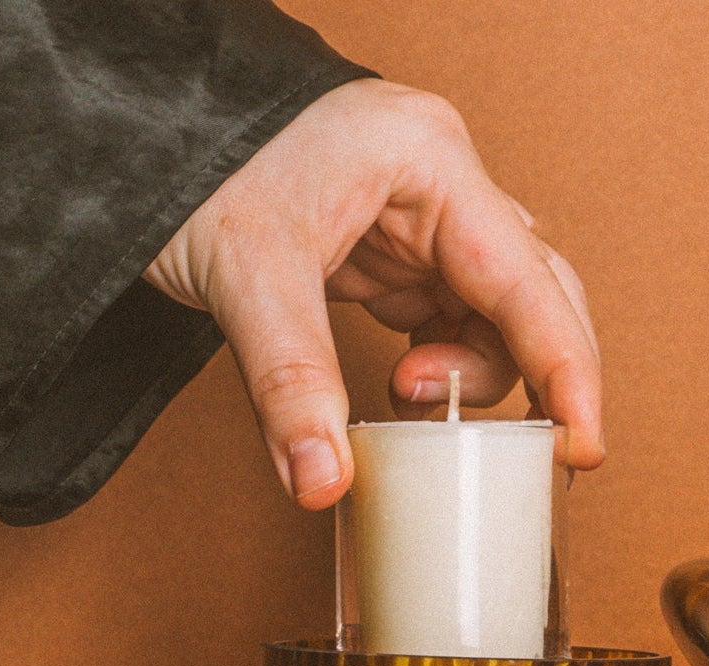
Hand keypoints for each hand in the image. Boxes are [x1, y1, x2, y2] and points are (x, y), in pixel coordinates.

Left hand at [144, 77, 602, 509]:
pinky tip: (401, 390)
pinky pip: (448, 324)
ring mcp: (420, 221)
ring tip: (402, 396)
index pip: (529, 281)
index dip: (568, 370)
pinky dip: (441, 370)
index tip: (583, 448)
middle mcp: (442, 187)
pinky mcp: (391, 255)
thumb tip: (326, 483)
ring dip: (469, 378)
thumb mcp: (243, 272)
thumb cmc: (189, 159)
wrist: (125, 139)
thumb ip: (291, 381)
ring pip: (496, 318)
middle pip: (536, 296)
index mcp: (430, 163)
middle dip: (530, 376)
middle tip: (507, 446)